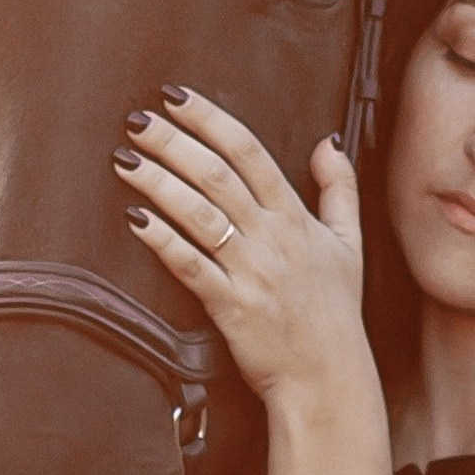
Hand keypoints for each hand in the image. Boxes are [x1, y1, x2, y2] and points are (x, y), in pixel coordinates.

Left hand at [114, 89, 369, 411]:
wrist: (327, 377)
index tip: (175, 97)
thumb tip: (328, 143)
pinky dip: (162, 240)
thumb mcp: (349, 244)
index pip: (249, 151)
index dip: (210, 119)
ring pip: (199, 213)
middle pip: (217, 174)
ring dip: (158, 182)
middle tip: (137, 120)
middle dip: (173, 141)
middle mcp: (273, 238)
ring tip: (125, 159)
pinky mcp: (231, 306)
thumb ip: (339, 188)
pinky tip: (134, 219)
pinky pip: (190, 265)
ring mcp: (252, 272)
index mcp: (296, 218)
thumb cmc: (335, 312)